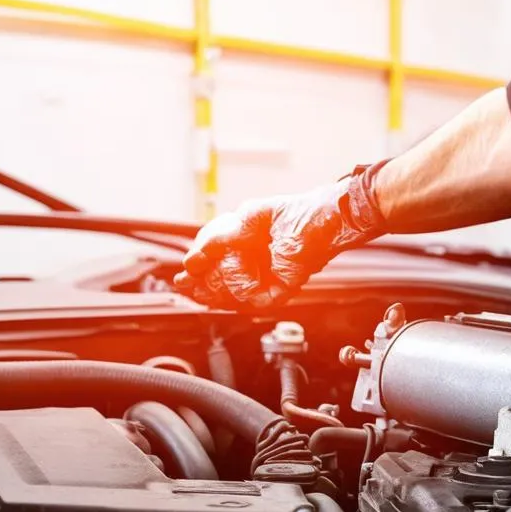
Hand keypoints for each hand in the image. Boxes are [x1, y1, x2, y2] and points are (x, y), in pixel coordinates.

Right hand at [173, 163, 386, 307]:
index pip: (214, 271)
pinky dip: (244, 282)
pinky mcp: (280, 292)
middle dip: (203, 280)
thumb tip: (192, 260)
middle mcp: (255, 272)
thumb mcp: (247, 218)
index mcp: (247, 253)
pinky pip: (250, 297)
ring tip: (236, 256)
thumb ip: (218, 239)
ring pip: (229, 294)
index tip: (181, 279)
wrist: (328, 218)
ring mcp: (267, 284)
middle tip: (194, 274)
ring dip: (225, 274)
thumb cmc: (298, 214)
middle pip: (216, 288)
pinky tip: (246, 266)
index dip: (195, 275)